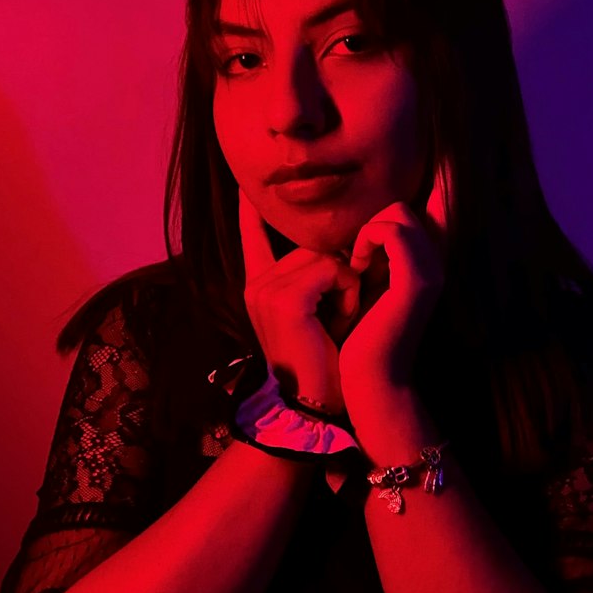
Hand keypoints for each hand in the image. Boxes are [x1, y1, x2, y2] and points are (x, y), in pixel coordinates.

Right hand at [238, 189, 358, 413]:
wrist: (315, 405)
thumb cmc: (325, 360)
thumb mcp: (321, 309)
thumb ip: (322, 273)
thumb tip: (346, 240)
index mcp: (259, 285)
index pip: (253, 237)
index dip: (250, 213)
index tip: (244, 187)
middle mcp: (256, 283)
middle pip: (312, 245)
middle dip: (339, 273)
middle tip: (337, 315)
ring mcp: (265, 289)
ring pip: (326, 255)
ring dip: (347, 285)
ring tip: (338, 321)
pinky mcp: (284, 299)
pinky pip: (334, 269)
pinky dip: (348, 293)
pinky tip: (340, 320)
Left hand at [338, 158, 452, 436]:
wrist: (365, 378)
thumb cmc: (354, 333)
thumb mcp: (361, 279)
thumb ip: (368, 246)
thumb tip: (355, 219)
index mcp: (426, 258)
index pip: (443, 200)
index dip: (445, 171)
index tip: (445, 139)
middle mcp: (438, 259)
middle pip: (407, 203)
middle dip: (374, 220)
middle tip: (355, 259)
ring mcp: (433, 268)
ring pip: (398, 211)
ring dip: (366, 233)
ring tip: (355, 267)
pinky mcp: (419, 280)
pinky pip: (392, 229)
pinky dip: (366, 242)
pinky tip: (357, 269)